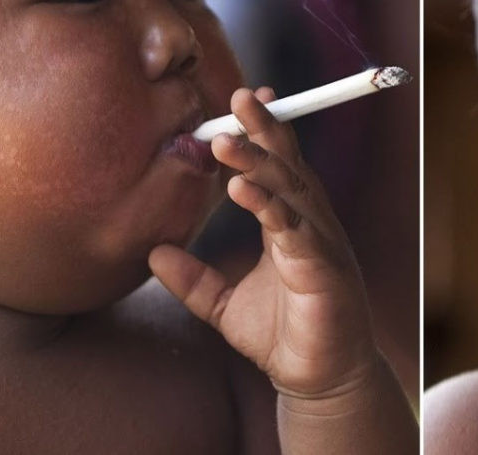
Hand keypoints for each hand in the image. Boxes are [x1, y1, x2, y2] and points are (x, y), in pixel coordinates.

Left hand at [149, 87, 377, 399]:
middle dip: (264, 129)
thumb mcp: (224, 304)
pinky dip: (270, 208)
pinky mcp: (323, 270)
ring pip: (292, 190)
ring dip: (260, 163)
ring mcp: (320, 244)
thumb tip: (153, 253)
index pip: (279, 165)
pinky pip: (295, 230)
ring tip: (227, 141)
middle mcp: (310, 224)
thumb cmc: (283, 336)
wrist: (319, 380)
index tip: (243, 98)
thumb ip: (192, 280)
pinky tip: (244, 192)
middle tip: (238, 97)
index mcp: (291, 223)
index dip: (264, 131)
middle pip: (288, 165)